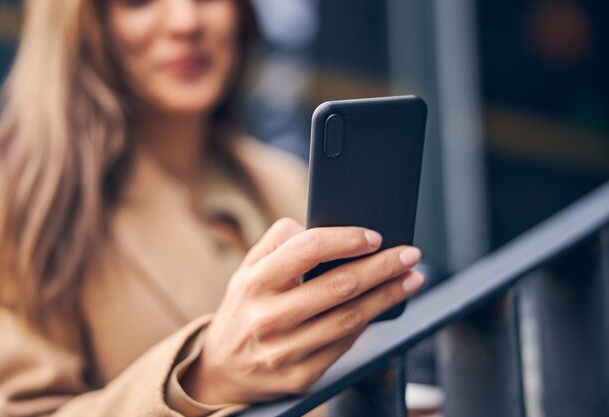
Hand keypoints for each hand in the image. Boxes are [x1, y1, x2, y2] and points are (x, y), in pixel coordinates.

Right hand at [182, 218, 423, 403]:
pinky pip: (345, 344)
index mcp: (255, 282)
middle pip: (339, 285)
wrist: (223, 370)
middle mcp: (268, 317)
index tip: (375, 236)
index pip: (307, 250)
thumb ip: (277, 242)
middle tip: (410, 254)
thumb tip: (315, 224)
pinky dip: (369, 322)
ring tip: (412, 279)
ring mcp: (285, 350)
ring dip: (387, 296)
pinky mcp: (301, 376)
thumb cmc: (245, 309)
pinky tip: (384, 306)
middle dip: (382, 267)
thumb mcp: (247, 270)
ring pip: (349, 318)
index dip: (346, 240)